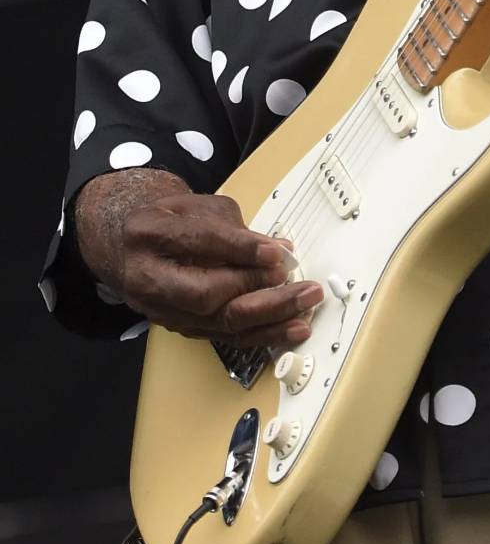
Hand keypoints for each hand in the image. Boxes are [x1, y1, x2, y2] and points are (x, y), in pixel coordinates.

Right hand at [77, 173, 323, 346]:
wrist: (133, 246)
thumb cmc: (172, 220)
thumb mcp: (198, 207)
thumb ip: (235, 227)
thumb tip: (278, 249)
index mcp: (149, 233)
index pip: (199, 243)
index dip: (241, 249)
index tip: (278, 252)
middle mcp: (148, 277)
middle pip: (206, 293)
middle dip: (257, 288)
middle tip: (295, 282)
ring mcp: (162, 309)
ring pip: (219, 321)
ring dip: (268, 317)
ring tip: (304, 308)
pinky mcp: (180, 328)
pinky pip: (225, 336)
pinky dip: (261, 334)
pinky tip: (290, 329)